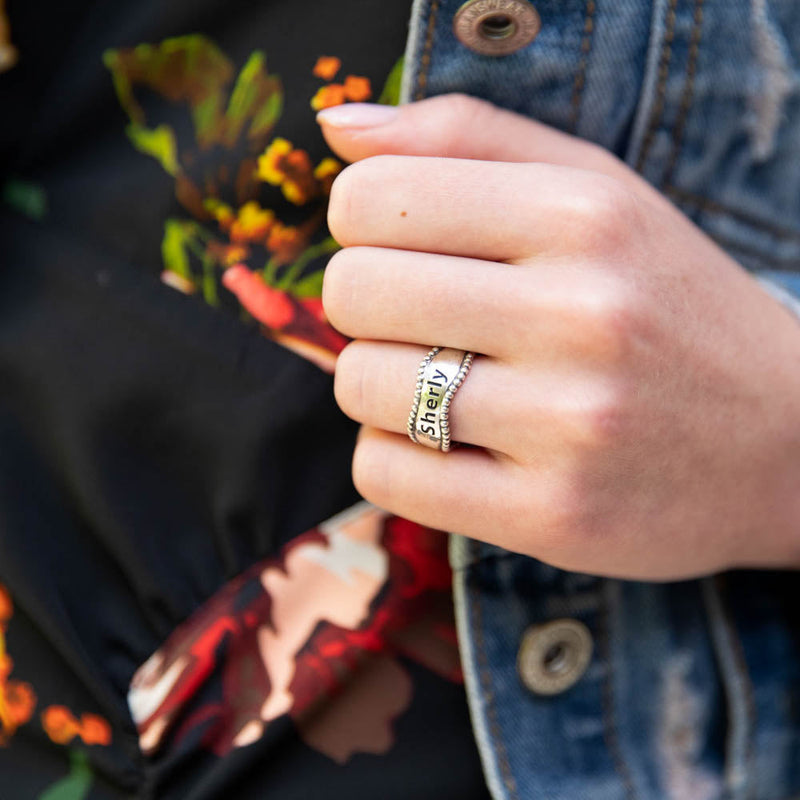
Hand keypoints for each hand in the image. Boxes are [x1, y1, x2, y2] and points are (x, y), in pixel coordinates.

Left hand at [317, 94, 799, 579]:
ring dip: (378, 384)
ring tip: (442, 385)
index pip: (371, 198)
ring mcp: (569, 424)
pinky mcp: (551, 516)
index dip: (362, 224)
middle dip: (366, 306)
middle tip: (420, 321)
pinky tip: (449, 445)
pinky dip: (394, 455)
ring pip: (360, 386)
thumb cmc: (666, 307)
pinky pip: (384, 473)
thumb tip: (337, 130)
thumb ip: (464, 138)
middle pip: (353, 292)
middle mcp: (581, 314)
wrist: (784, 443)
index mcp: (583, 215)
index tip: (403, 247)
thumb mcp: (592, 191)